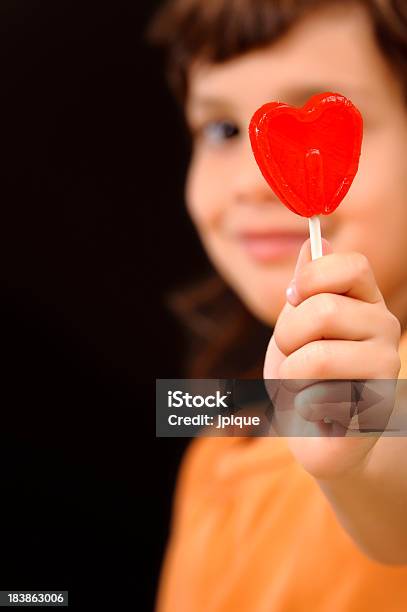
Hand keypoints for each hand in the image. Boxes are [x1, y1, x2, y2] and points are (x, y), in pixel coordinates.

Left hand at [264, 239, 400, 479]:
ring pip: (318, 356)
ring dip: (290, 375)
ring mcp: (386, 369)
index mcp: (365, 301)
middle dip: (287, 336)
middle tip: (292, 355)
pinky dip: (302, 407)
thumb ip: (306, 287)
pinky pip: (318, 398)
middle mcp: (385, 328)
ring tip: (301, 385)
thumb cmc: (301, 373)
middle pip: (322, 310)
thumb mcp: (295, 324)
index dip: (311, 278)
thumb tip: (313, 239)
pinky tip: (317, 411)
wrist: (312, 430)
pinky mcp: (377, 410)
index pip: (351, 264)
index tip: (293, 298)